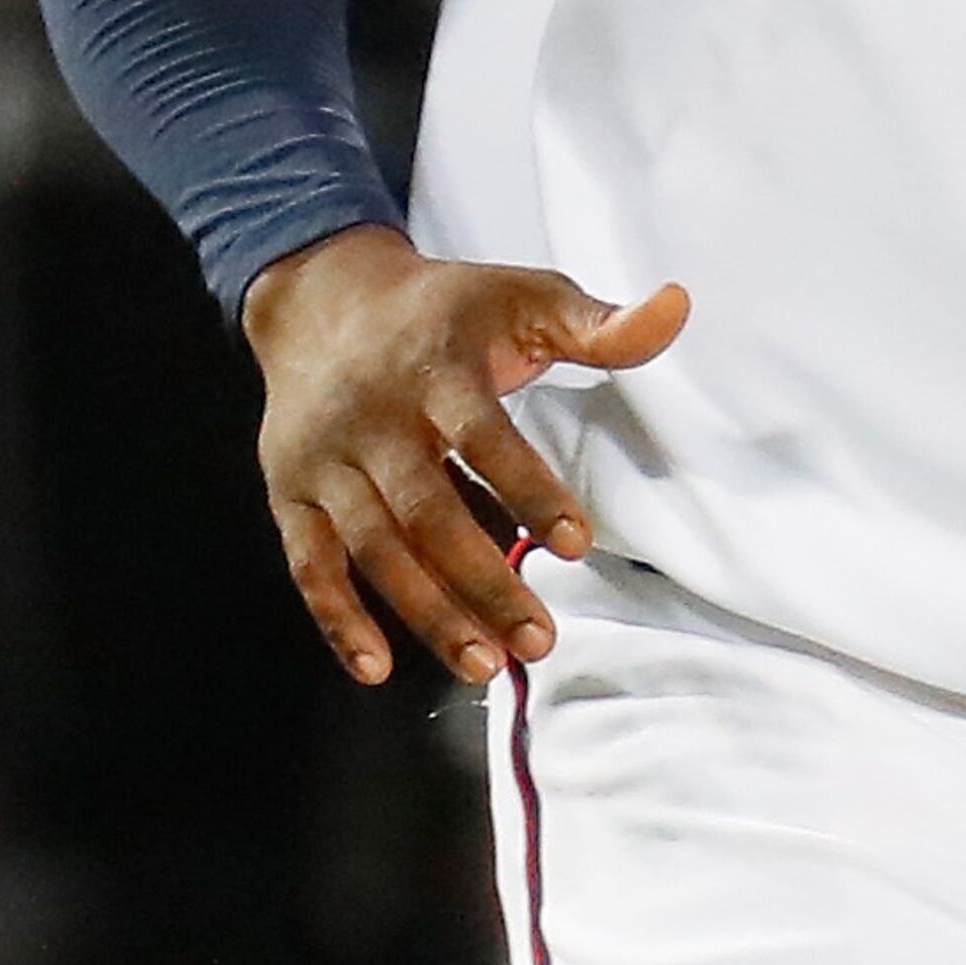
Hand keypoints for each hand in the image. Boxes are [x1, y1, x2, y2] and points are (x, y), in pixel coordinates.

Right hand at [243, 224, 689, 685]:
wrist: (324, 298)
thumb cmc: (444, 310)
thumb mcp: (523, 296)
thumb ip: (599, 323)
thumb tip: (676, 309)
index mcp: (435, 368)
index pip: (483, 436)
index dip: (528, 489)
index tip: (576, 543)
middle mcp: (374, 419)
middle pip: (426, 512)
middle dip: (483, 581)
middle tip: (538, 640)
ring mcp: (326, 461)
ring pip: (373, 549)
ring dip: (427, 613)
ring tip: (484, 665)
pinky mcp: (289, 493)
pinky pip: (309, 564)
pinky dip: (338, 620)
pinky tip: (378, 668)